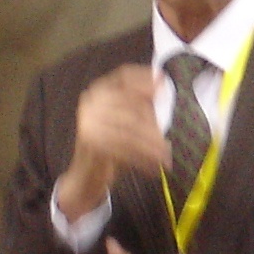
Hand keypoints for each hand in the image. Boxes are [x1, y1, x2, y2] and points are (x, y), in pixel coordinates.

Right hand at [55, 64, 166, 220]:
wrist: (85, 177)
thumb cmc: (111, 149)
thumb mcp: (126, 124)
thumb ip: (141, 107)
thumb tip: (163, 90)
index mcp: (99, 91)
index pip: (124, 76)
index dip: (145, 77)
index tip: (163, 81)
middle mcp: (91, 101)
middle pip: (131, 104)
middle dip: (153, 124)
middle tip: (168, 141)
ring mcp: (88, 120)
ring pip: (131, 128)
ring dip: (151, 145)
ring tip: (164, 157)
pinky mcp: (90, 140)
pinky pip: (125, 146)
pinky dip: (143, 157)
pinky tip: (154, 166)